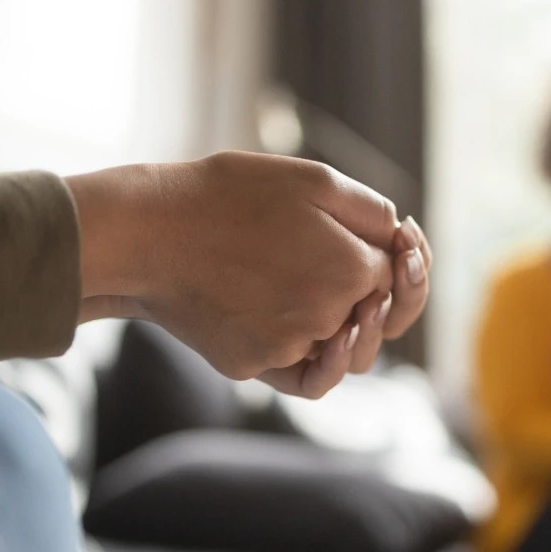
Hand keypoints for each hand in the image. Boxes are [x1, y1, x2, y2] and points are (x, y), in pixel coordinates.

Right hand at [66, 151, 402, 388]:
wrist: (148, 232)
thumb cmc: (228, 195)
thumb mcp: (312, 180)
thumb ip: (371, 212)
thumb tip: (402, 239)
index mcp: (351, 270)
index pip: (398, 275)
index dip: (399, 256)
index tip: (391, 239)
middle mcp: (327, 318)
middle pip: (376, 319)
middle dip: (381, 296)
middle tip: (369, 274)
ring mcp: (287, 348)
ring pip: (341, 353)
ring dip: (347, 329)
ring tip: (329, 297)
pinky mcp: (251, 366)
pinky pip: (298, 371)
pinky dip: (308, 355)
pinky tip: (307, 331)